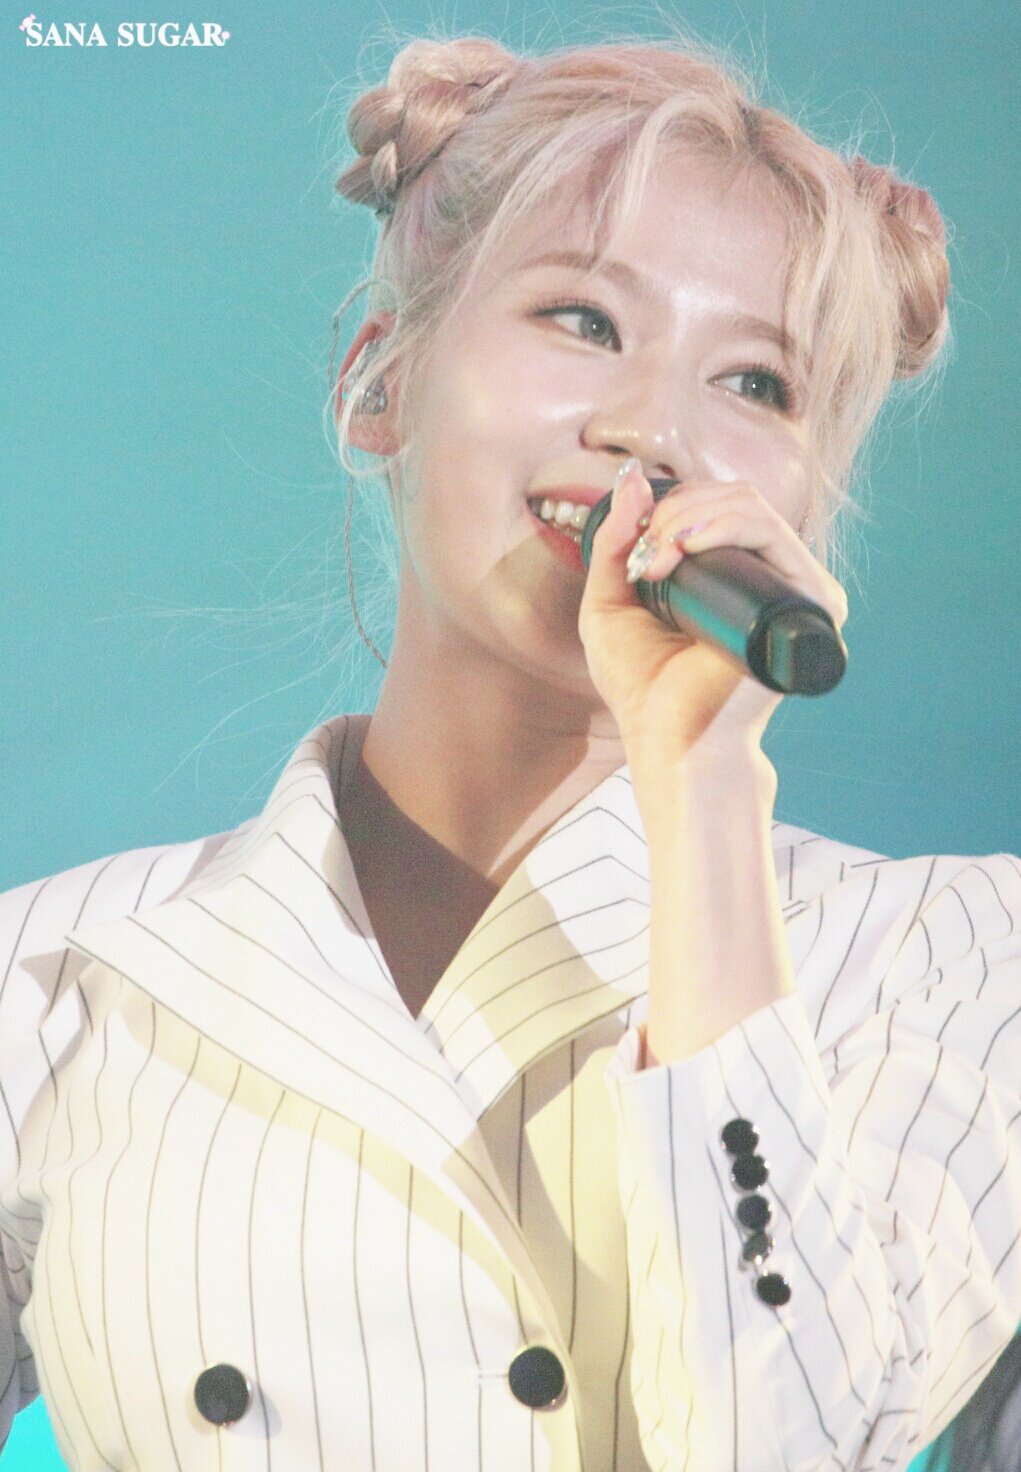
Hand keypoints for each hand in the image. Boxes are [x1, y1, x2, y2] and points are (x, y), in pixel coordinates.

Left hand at [577, 459, 849, 768]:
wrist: (668, 737)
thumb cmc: (642, 685)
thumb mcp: (611, 600)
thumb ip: (616, 540)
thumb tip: (634, 478)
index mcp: (733, 574)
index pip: (715, 504)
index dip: (671, 506)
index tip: (634, 545)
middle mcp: (769, 577)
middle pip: (734, 497)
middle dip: (677, 511)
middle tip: (644, 555)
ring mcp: (792, 589)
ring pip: (751, 508)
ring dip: (692, 519)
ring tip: (658, 560)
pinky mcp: (807, 604)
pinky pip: (773, 536)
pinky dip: (725, 528)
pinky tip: (688, 549)